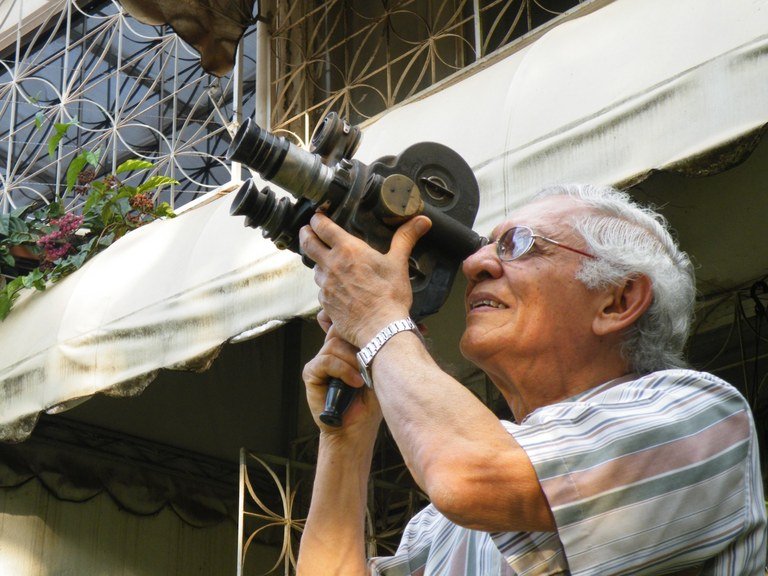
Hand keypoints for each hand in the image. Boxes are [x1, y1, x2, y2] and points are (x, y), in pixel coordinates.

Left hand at [299, 213, 431, 347]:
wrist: (380, 328)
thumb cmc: (389, 296)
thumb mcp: (399, 263)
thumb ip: (406, 238)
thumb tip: (422, 221)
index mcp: (347, 250)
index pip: (322, 227)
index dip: (317, 219)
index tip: (317, 216)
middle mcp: (331, 265)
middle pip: (308, 244)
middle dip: (306, 234)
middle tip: (307, 231)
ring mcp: (325, 285)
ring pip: (314, 268)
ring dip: (318, 262)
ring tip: (326, 261)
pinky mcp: (325, 303)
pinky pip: (321, 290)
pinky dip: (326, 285)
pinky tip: (336, 287)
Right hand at [302, 310, 382, 437]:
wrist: (356, 428)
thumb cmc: (371, 401)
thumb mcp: (378, 369)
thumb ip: (374, 347)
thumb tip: (385, 327)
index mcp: (347, 346)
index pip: (349, 323)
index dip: (359, 324)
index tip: (376, 334)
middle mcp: (332, 350)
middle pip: (341, 329)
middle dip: (358, 342)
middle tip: (370, 360)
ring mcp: (320, 360)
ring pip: (334, 344)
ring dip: (353, 361)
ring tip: (364, 378)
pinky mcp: (311, 373)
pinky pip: (326, 360)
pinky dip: (343, 370)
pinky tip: (355, 383)